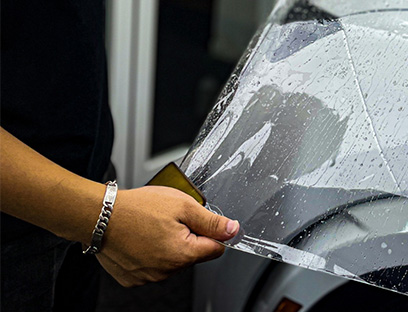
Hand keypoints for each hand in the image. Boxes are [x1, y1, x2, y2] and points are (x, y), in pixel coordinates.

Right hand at [96, 186, 238, 286]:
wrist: (98, 215)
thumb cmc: (137, 208)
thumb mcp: (183, 205)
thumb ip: (211, 221)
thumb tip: (233, 230)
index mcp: (183, 254)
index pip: (216, 249)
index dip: (212, 232)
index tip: (202, 221)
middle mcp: (166, 271)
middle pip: (194, 255)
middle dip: (190, 237)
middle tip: (172, 219)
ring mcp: (148, 277)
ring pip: (173, 261)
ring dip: (170, 245)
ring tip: (153, 227)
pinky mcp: (133, 278)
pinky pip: (153, 266)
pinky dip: (151, 253)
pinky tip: (141, 238)